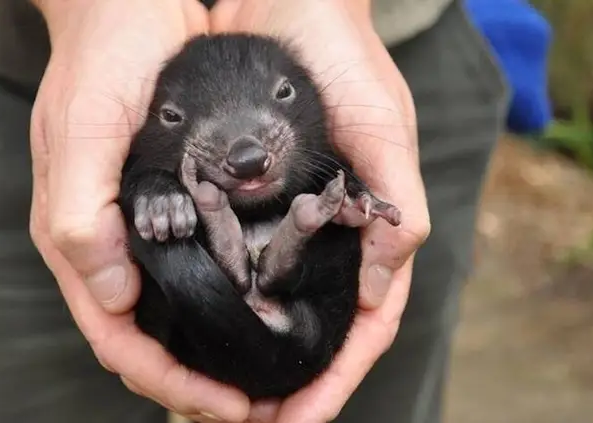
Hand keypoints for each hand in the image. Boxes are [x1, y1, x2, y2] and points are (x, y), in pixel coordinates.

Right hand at [28, 0, 249, 419]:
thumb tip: (107, 297)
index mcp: (76, 239)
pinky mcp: (167, 207)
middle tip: (256, 408)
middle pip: (143, 339)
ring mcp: (136, 228)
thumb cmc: (103, 59)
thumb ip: (79, 215)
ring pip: (167, 316)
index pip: (116, 337)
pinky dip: (218, 308)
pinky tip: (255, 316)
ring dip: (208, 356)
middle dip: (193, 384)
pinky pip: (187, 275)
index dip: (168, 382)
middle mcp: (104, 244)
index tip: (226, 405)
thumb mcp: (84, 130)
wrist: (127, 6)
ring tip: (261, 380)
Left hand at [210, 0, 430, 420]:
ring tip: (218, 394)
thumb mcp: (383, 124)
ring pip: (274, 306)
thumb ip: (396, 206)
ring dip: (251, 353)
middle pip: (316, 327)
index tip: (296, 419)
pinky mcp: (249, 200)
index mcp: (371, 227)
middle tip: (252, 421)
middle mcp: (329, 233)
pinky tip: (196, 326)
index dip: (335, 379)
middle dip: (290, 382)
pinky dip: (223, 304)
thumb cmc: (343, 55)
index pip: (363, 324)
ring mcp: (288, 221)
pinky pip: (237, 264)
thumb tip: (384, 289)